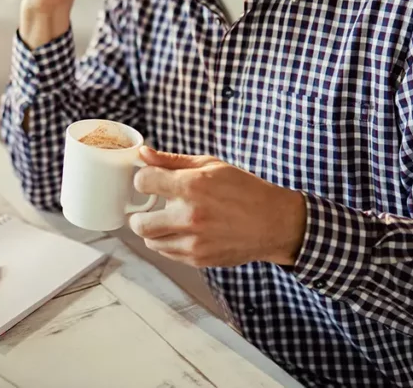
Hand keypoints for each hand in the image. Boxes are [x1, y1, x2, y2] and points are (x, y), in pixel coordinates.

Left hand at [129, 146, 307, 267]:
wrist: (273, 222)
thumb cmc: (244, 189)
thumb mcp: (210, 165)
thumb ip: (172, 161)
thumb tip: (143, 153)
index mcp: (191, 186)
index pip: (142, 182)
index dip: (143, 180)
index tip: (150, 181)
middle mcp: (188, 216)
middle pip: (138, 223)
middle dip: (140, 214)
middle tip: (150, 208)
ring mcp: (193, 242)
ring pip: (150, 242)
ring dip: (154, 231)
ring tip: (168, 220)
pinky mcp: (198, 259)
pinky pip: (167, 254)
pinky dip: (168, 243)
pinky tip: (182, 231)